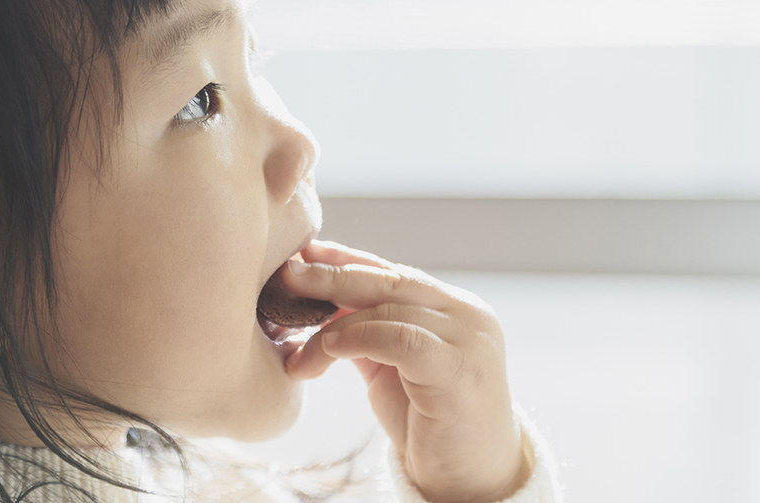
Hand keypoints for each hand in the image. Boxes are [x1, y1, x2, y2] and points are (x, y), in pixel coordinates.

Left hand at [284, 241, 528, 502]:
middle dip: (331, 275)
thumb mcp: (392, 367)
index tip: (302, 254)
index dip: (345, 261)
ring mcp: (468, 339)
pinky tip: (327, 352)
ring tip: (299, 352)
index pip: (392, 272)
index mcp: (453, 308)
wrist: (473, 479)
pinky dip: (356, 338)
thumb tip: (317, 303)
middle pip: (388, 280)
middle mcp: (466, 314)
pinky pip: (398, 338)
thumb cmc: (432, 423)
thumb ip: (367, 331)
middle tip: (287, 275)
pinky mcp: (459, 368)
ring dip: (332, 327)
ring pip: (387, 309)